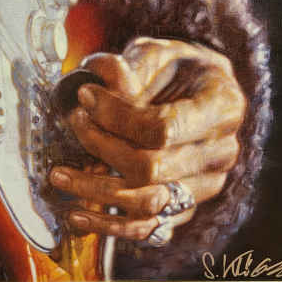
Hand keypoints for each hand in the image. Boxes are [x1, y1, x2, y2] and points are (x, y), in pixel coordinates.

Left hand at [51, 38, 246, 240]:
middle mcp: (222, 152)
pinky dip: (109, 226)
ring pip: (147, 203)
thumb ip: (130, 66)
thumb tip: (95, 82)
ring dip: (96, 191)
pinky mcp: (188, 207)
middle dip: (102, 147)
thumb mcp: (159, 52)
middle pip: (152, 168)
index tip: (85, 98)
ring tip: (59, 175)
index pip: (164, 128)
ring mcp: (206, 185)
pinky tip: (77, 215)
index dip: (117, 118)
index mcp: (222, 108)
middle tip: (73, 124)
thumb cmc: (179, 69)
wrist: (201, 92)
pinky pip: (148, 228)